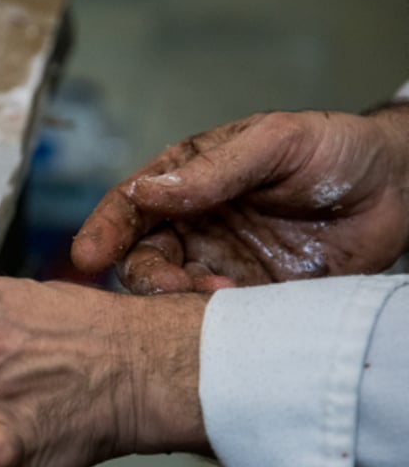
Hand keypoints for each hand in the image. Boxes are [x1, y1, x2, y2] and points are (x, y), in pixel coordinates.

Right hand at [71, 108, 408, 293]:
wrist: (399, 188)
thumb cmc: (334, 150)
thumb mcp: (274, 142)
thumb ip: (213, 170)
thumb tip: (147, 191)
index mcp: (185, 180)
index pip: (131, 206)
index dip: (105, 229)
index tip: (88, 254)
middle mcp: (191, 226)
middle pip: (141, 259)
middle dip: (146, 277)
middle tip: (172, 287)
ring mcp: (217, 263)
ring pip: (170, 294)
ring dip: (181, 302)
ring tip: (219, 296)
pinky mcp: (247, 298)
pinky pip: (214, 319)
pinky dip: (215, 323)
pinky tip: (238, 313)